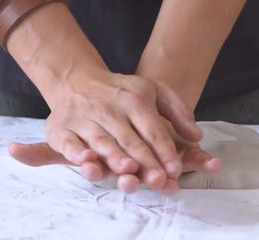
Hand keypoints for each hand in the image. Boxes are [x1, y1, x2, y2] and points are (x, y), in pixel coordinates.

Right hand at [9, 68, 203, 193]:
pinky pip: (69, 143)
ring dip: (115, 158)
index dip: (164, 151)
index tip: (175, 169)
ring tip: (129, 171)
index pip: (153, 130)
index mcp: (135, 100)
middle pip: (130, 140)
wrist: (76, 79)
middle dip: (145, 161)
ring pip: (103, 143)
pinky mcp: (61, 129)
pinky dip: (77, 152)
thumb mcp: (155, 90)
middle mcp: (110, 109)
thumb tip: (197, 136)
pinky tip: (88, 161)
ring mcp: (85, 119)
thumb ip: (178, 111)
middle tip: (158, 179)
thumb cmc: (123, 91)